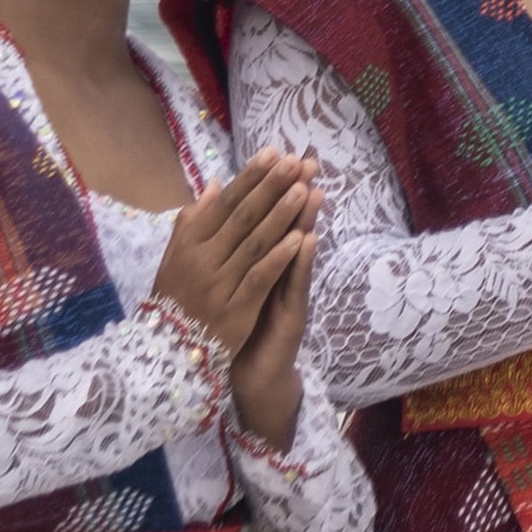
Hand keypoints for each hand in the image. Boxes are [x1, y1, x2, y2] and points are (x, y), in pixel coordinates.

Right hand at [154, 146, 317, 377]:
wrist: (168, 353)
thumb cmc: (177, 299)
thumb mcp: (174, 259)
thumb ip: (192, 222)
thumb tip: (214, 184)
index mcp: (187, 246)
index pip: (223, 205)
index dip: (249, 178)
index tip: (272, 153)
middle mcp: (201, 262)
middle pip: (242, 219)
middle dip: (270, 188)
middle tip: (295, 162)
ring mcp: (218, 287)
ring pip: (254, 245)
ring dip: (280, 216)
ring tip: (304, 190)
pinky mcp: (235, 312)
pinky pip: (259, 280)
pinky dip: (279, 258)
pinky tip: (300, 238)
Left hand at [230, 181, 317, 444]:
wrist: (249, 375)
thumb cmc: (239, 328)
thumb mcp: (233, 286)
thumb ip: (230, 251)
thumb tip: (217, 207)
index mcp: (260, 264)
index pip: (267, 221)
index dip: (273, 190)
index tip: (280, 156)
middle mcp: (279, 274)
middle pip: (288, 228)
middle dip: (294, 195)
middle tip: (307, 163)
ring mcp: (288, 294)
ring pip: (298, 252)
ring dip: (306, 220)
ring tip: (313, 191)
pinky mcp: (291, 316)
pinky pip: (297, 285)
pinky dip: (301, 263)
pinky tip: (309, 240)